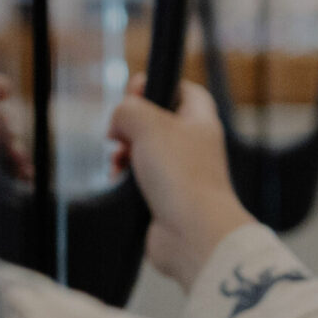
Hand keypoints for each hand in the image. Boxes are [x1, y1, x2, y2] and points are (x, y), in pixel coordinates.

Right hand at [108, 76, 253, 285]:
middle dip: (131, 123)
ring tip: (118, 159)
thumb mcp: (149, 125)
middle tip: (119, 131)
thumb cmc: (182, 177)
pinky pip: (140, 179)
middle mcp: (194, 146)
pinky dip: (126, 177)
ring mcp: (181, 173)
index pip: (184, 90)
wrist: (193, 233)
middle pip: (157, 121)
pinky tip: (119, 180)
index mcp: (200, 122)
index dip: (159, 85)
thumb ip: (130, 109)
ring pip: (145, 151)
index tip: (134, 91)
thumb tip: (120, 120)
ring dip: (124, 151)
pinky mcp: (166, 198)